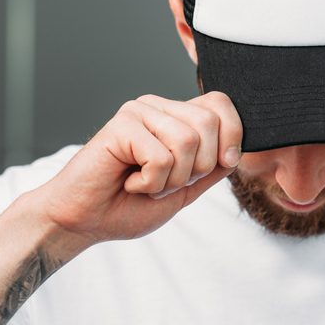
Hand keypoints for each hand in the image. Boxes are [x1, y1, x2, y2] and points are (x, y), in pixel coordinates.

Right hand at [28, 91, 243, 248]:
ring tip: (145, 183)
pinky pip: (161, 157)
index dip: (233, 136)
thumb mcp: (185, 189)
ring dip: (171, 179)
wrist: (85, 221)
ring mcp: (139, 111)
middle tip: (165, 181)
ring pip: (188, 142)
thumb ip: (212, 168)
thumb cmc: (128, 205)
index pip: (221, 103)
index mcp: (176, 116)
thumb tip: (239, 150)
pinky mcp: (121, 125)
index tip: (222, 164)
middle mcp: (158, 106)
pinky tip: (129, 182)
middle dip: (197, 168)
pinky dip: (150, 183)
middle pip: (210, 122)